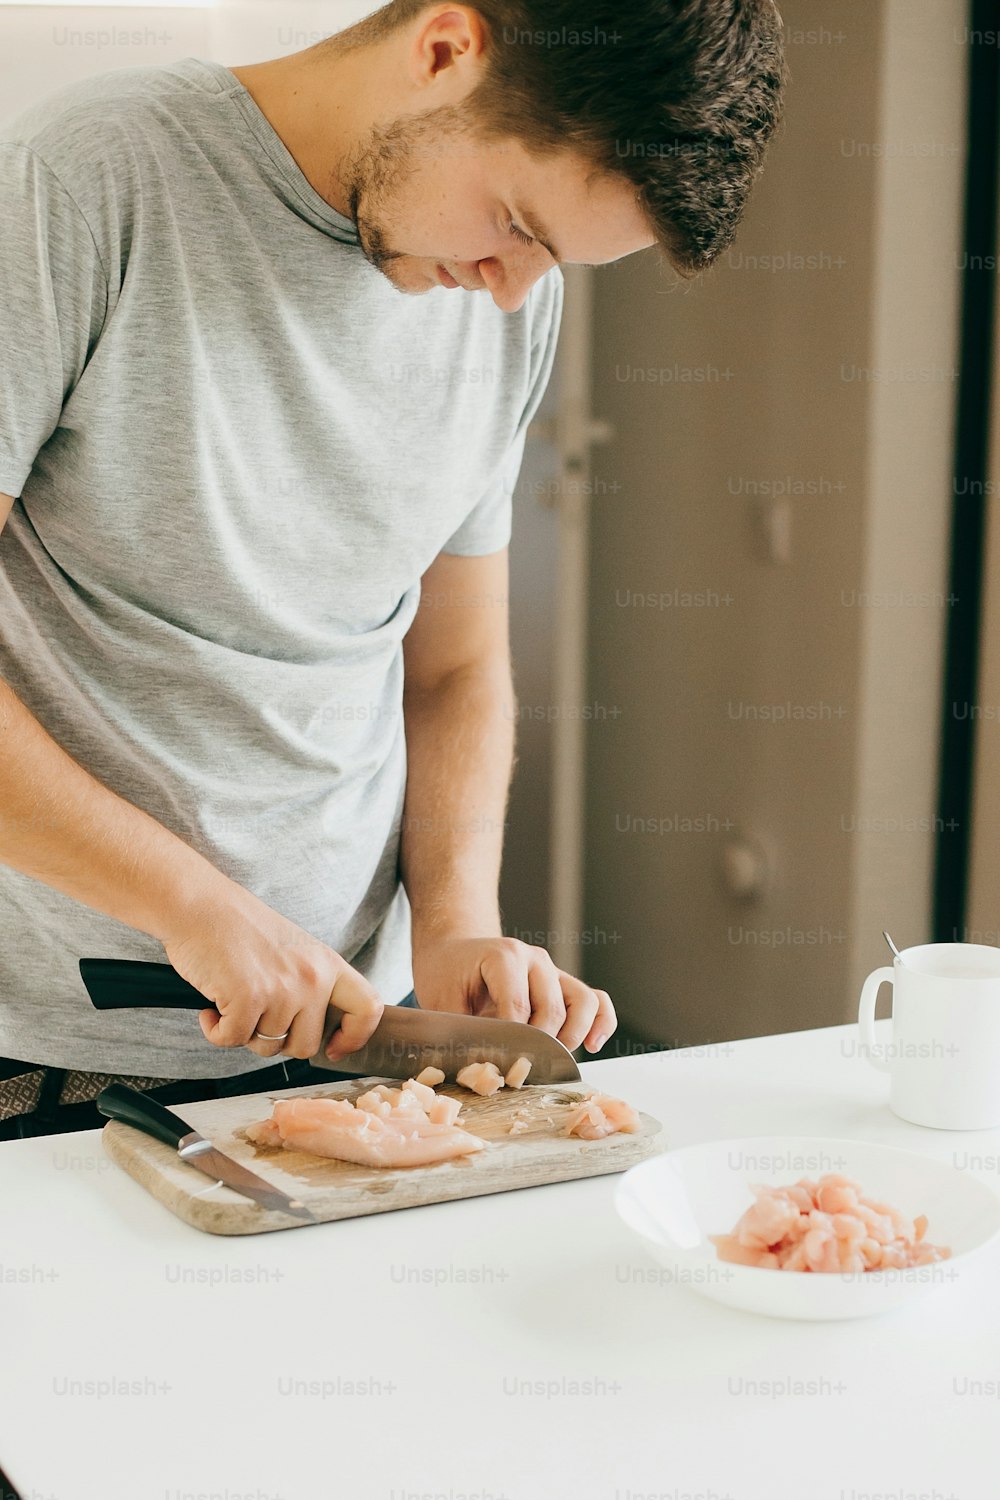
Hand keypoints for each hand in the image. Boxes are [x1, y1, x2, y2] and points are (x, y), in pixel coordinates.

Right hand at [162, 891, 382, 1061]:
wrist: (199, 904)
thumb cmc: (237, 926)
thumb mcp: (293, 949)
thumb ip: (310, 984)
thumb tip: (313, 1029)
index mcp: (327, 963)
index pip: (368, 1009)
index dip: (354, 1037)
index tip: (334, 1048)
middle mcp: (312, 977)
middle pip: (307, 1045)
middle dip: (278, 1041)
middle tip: (256, 1016)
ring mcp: (282, 989)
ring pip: (268, 1046)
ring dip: (244, 1032)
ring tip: (232, 1001)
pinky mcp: (248, 998)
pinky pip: (233, 1040)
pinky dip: (216, 1031)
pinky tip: (210, 1008)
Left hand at [412, 935, 616, 1053]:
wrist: (454, 952)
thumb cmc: (446, 975)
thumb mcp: (441, 1002)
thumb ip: (460, 1031)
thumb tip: (480, 1067)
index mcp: (504, 956)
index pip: (518, 1005)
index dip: (512, 1041)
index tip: (501, 1063)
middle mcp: (535, 960)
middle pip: (553, 1009)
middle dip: (540, 1044)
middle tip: (521, 1067)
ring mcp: (553, 971)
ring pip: (584, 1001)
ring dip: (574, 1035)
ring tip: (556, 1057)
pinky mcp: (563, 984)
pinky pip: (596, 1000)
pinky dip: (601, 1023)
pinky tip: (592, 1045)